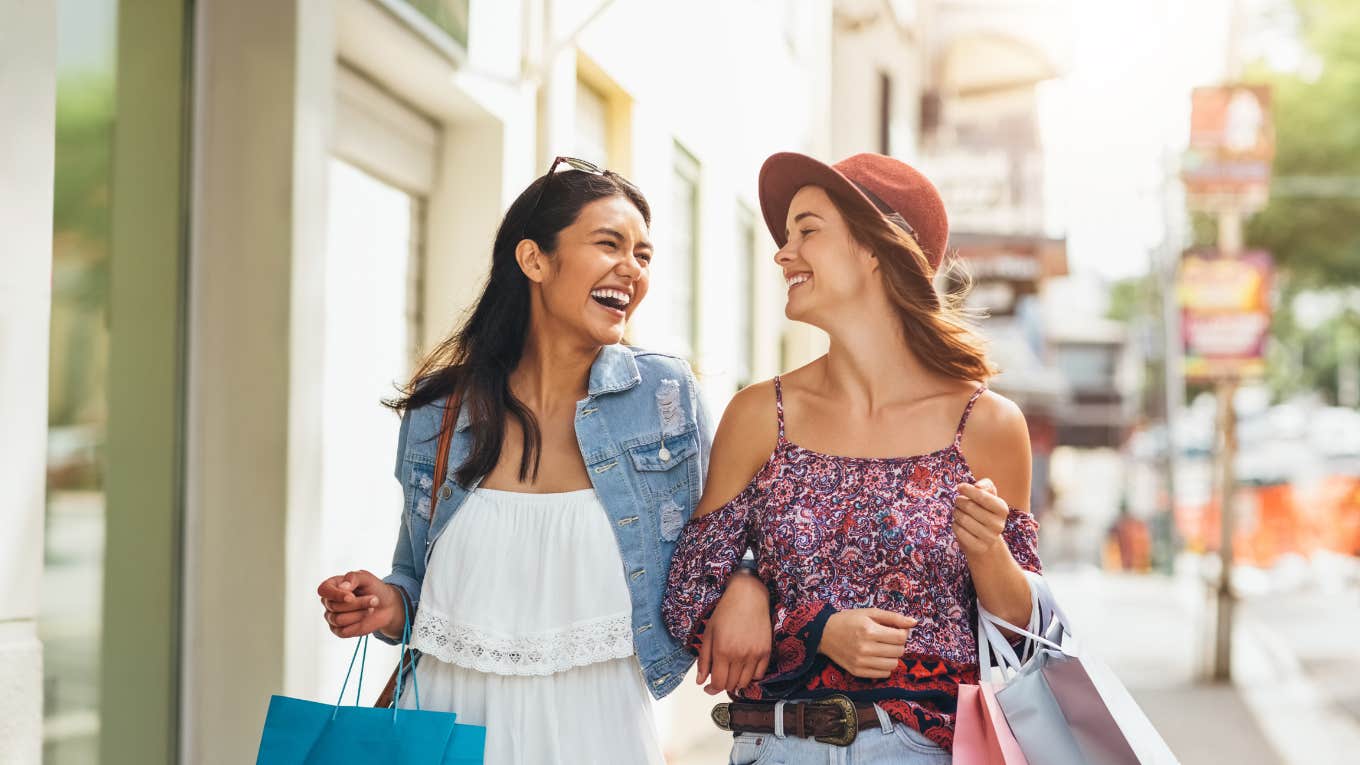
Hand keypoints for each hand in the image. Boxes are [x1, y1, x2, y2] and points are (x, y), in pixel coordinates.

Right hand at [317, 570, 405, 639]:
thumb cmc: (373, 589)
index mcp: (332, 586)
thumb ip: (353, 578)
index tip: (352, 596)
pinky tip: (365, 618)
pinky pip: (344, 631)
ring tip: (371, 608)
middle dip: (358, 603)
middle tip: (374, 599)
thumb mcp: (366, 578)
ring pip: (339, 620)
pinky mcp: (339, 631)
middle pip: (334, 606)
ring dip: (359, 614)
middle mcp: (329, 602)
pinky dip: (358, 625)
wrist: (386, 606)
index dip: (336, 594)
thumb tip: (342, 587)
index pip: (324, 590)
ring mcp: (332, 618)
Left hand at [699, 570, 771, 694]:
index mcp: (722, 651)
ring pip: (745, 683)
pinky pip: (759, 675)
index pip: (717, 683)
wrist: (749, 596)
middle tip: (719, 677)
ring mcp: (754, 655)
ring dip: (736, 682)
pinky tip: (744, 667)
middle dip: (722, 684)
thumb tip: (700, 680)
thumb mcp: (708, 633)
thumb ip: (703, 659)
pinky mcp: (766, 652)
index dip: (711, 689)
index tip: (708, 687)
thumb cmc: (727, 611)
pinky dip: (751, 676)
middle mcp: (739, 655)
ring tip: (731, 673)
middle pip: (730, 685)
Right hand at [818, 608, 915, 677]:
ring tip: (883, 649)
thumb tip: (914, 622)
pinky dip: (884, 667)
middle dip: (898, 644)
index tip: (895, 630)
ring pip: (893, 665)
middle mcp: (866, 648)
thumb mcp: (870, 612)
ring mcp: (861, 662)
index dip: (902, 633)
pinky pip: (883, 674)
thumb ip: (893, 617)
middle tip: (889, 639)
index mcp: (869, 630)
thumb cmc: (849, 620)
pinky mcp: (858, 672)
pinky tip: (877, 658)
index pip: (901, 638)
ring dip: (892, 656)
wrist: (824, 633)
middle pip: (899, 651)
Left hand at [953, 478, 1008, 557]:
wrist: (986, 541)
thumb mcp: (989, 497)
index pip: (983, 497)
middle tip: (958, 502)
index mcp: (1002, 509)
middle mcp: (998, 525)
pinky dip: (955, 525)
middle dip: (959, 501)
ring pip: (962, 519)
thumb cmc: (984, 512)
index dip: (969, 490)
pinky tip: (959, 524)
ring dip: (956, 513)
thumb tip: (978, 486)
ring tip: (958, 512)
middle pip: (969, 507)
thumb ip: (985, 486)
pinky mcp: (978, 547)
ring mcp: (989, 538)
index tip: (960, 487)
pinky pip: (959, 531)